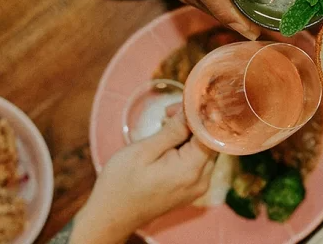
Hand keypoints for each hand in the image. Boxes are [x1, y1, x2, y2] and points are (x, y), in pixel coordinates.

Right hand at [70, 112, 216, 243]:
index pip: (212, 134)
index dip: (198, 115)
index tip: (179, 106)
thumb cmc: (121, 184)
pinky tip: (167, 145)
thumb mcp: (143, 151)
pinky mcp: (190, 190)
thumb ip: (172, 131)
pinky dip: (187, 149)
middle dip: (193, 123)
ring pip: (205, 151)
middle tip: (168, 115)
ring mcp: (197, 188)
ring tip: (164, 129)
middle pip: (210, 142)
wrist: (111, 217)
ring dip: (189, 136)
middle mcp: (201, 181)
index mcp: (191, 170)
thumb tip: (191, 111)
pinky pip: (198, 163)